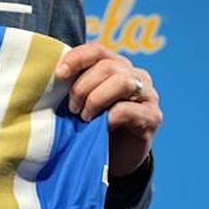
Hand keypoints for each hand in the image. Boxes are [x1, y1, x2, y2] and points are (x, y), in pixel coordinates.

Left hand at [55, 42, 161, 177]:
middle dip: (83, 86)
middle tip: (72, 107)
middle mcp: (134, 75)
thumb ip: (74, 84)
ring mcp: (147, 94)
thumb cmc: (93, 125)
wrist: (114, 158)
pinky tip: (103, 125)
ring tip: (85, 117)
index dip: (76, 58)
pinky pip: (131, 109)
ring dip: (97, 99)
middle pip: (107, 66)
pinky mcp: (153, 116)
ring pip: (122, 82)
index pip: (97, 49)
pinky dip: (112, 116)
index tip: (59, 74)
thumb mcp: (81, 100)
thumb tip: (54, 73)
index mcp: (115, 65)